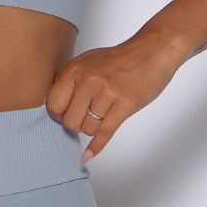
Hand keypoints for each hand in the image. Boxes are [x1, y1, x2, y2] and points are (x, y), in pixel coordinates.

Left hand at [44, 28, 177, 160]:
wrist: (153, 51)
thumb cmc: (121, 59)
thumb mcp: (89, 61)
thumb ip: (71, 80)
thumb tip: (56, 103)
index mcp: (76, 69)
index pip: (54, 104)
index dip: (59, 114)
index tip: (66, 114)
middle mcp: (89, 80)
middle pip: (69, 121)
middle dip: (76, 124)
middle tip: (86, 117)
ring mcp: (107, 92)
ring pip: (88, 128)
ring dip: (94, 128)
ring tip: (104, 113)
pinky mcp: (125, 104)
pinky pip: (105, 132)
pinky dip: (96, 146)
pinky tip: (88, 155)